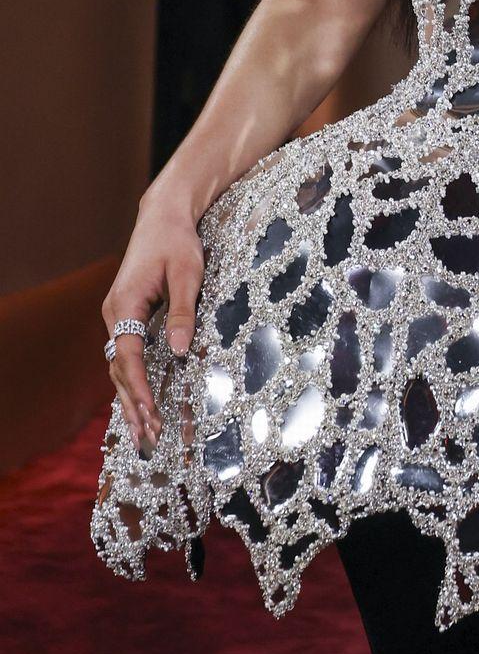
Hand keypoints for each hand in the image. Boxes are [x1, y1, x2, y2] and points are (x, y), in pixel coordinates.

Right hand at [101, 187, 204, 454]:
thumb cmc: (178, 241)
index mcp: (124, 303)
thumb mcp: (188, 273)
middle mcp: (114, 313)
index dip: (139, 386)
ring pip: (120, 365)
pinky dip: (134, 381)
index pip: (128, 354)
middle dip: (135, 403)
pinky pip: (126, 355)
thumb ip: (183, 312)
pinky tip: (142, 404)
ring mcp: (118, 315)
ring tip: (146, 433)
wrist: (163, 216)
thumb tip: (180, 352)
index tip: (150, 412)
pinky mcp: (127, 316)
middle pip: (119, 367)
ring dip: (132, 398)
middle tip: (151, 437)